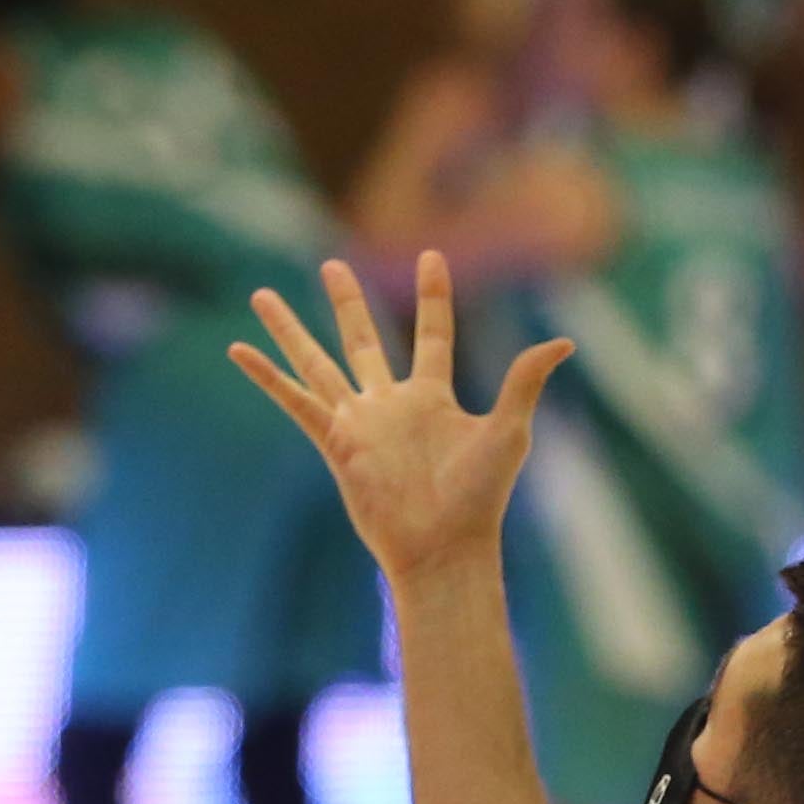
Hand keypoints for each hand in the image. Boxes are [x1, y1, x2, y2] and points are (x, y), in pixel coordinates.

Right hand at [233, 250, 569, 584]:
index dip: (433, 295)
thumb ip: (524, 381)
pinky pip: (295, 401)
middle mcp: (392, 405)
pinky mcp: (336, 443)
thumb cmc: (480, 499)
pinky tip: (239, 350)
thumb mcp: (508, 431)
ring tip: (260, 296)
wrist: (443, 548)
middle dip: (347, 302)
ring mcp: (359, 423)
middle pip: (362, 340)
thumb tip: (564, 341)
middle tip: (331, 265)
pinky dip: (267, 377)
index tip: (433, 254)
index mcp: (434, 397)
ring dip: (290, 330)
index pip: (432, 334)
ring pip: (317, 363)